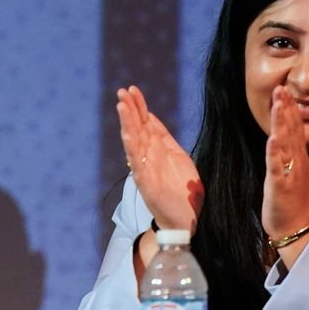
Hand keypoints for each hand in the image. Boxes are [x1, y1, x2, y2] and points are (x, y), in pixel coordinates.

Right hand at [117, 85, 202, 232]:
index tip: (132, 89)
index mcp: (157, 149)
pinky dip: (132, 148)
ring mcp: (145, 169)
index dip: (140, 106)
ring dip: (127, 123)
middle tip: (122, 91)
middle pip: (137, 128)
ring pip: (134, 142)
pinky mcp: (146, 183)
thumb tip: (152, 118)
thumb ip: (165, 139)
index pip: (146, 123)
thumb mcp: (179, 157)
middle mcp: (148, 157)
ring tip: (122, 106)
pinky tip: (127, 135)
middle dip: (130, 109)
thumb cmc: (182, 191)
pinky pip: (137, 163)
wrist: (186, 220)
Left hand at [262, 85, 308, 246]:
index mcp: (297, 157)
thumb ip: (287, 151)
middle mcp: (296, 161)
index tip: (283, 89)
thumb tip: (281, 134)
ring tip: (279, 105)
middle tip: (281, 88)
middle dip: (286, 108)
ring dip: (283, 124)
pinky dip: (275, 153)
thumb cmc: (290, 198)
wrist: (296, 227)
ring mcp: (289, 172)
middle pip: (292, 130)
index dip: (289, 108)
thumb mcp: (289, 169)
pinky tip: (273, 140)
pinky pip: (278, 168)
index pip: (294, 128)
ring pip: (286, 144)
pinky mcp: (281, 186)